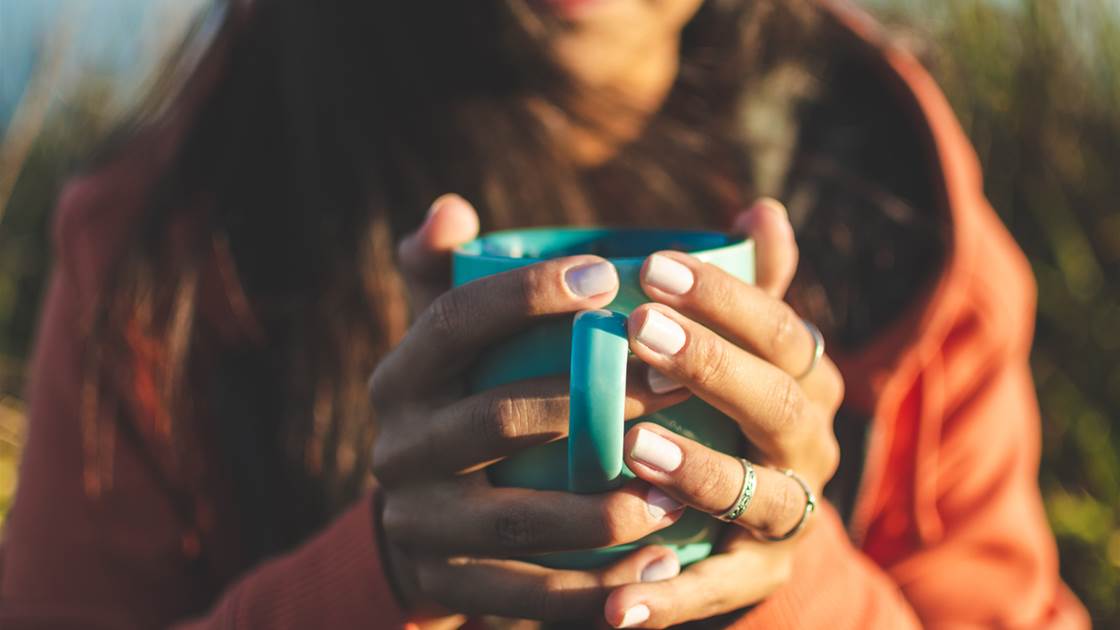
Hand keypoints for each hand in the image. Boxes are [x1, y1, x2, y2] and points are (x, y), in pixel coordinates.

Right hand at [372, 195, 691, 621]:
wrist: (423, 525)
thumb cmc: (464, 405)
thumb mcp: (451, 343)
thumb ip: (456, 274)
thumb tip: (450, 207)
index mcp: (402, 376)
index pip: (453, 321)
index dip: (524, 295)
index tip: (607, 275)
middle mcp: (396, 447)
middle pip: (493, 419)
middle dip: (592, 402)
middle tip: (679, 383)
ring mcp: (418, 523)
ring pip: (515, 517)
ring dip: (602, 508)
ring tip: (680, 495)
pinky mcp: (446, 586)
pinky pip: (527, 594)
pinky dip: (595, 592)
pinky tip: (660, 571)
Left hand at [602, 199, 844, 627]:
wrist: (744, 514)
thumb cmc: (724, 405)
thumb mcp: (738, 344)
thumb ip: (746, 283)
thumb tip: (761, 207)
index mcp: (806, 378)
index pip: (781, 329)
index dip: (725, 296)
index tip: (651, 264)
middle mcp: (809, 444)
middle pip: (779, 404)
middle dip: (713, 367)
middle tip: (639, 330)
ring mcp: (789, 513)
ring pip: (761, 496)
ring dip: (700, 472)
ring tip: (634, 450)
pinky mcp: (759, 573)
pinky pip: (720, 587)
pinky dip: (672, 595)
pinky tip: (616, 596)